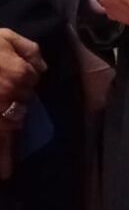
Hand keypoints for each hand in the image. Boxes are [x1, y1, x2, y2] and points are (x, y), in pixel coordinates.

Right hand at [0, 28, 44, 181]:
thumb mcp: (4, 36)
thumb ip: (28, 49)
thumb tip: (43, 68)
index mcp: (20, 73)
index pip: (32, 80)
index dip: (23, 77)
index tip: (10, 76)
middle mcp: (11, 95)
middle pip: (23, 104)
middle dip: (14, 101)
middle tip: (0, 93)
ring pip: (12, 123)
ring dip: (8, 121)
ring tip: (1, 113)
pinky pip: (1, 141)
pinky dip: (3, 159)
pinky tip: (6, 173)